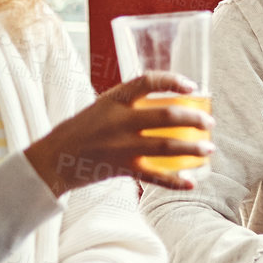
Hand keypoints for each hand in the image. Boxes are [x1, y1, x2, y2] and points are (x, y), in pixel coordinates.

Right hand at [25, 72, 213, 196]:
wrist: (53, 160)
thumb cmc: (83, 130)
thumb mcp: (102, 107)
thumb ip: (129, 102)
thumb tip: (168, 98)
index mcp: (113, 99)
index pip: (147, 81)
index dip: (173, 80)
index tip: (192, 86)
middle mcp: (118, 120)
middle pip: (166, 115)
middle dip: (194, 118)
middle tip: (210, 123)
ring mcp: (120, 145)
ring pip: (166, 145)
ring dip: (193, 148)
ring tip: (209, 149)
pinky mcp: (120, 168)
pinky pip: (153, 176)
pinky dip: (175, 181)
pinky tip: (192, 182)